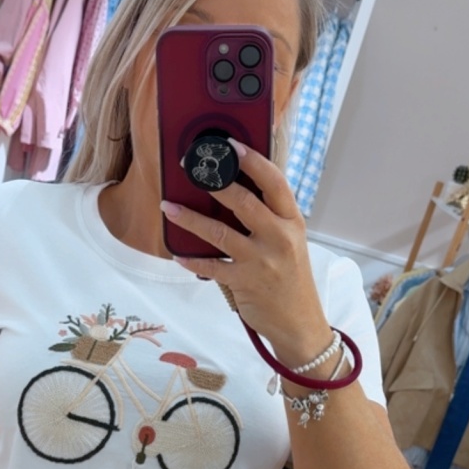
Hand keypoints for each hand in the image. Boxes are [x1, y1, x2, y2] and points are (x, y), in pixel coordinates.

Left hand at [161, 139, 329, 364]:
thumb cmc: (290, 278)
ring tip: (168, 207)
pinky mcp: (244, 283)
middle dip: (214, 182)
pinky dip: (192, 260)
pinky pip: (211, 266)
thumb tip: (237, 188)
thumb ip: (270, 217)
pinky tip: (178, 253)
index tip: (231, 145)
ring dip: (190, 218)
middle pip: (244, 201)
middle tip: (190, 168)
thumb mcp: (290, 242)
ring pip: (219, 232)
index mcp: (292, 221)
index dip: (252, 160)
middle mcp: (279, 237)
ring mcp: (261, 261)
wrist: (299, 323)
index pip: (275, 182)